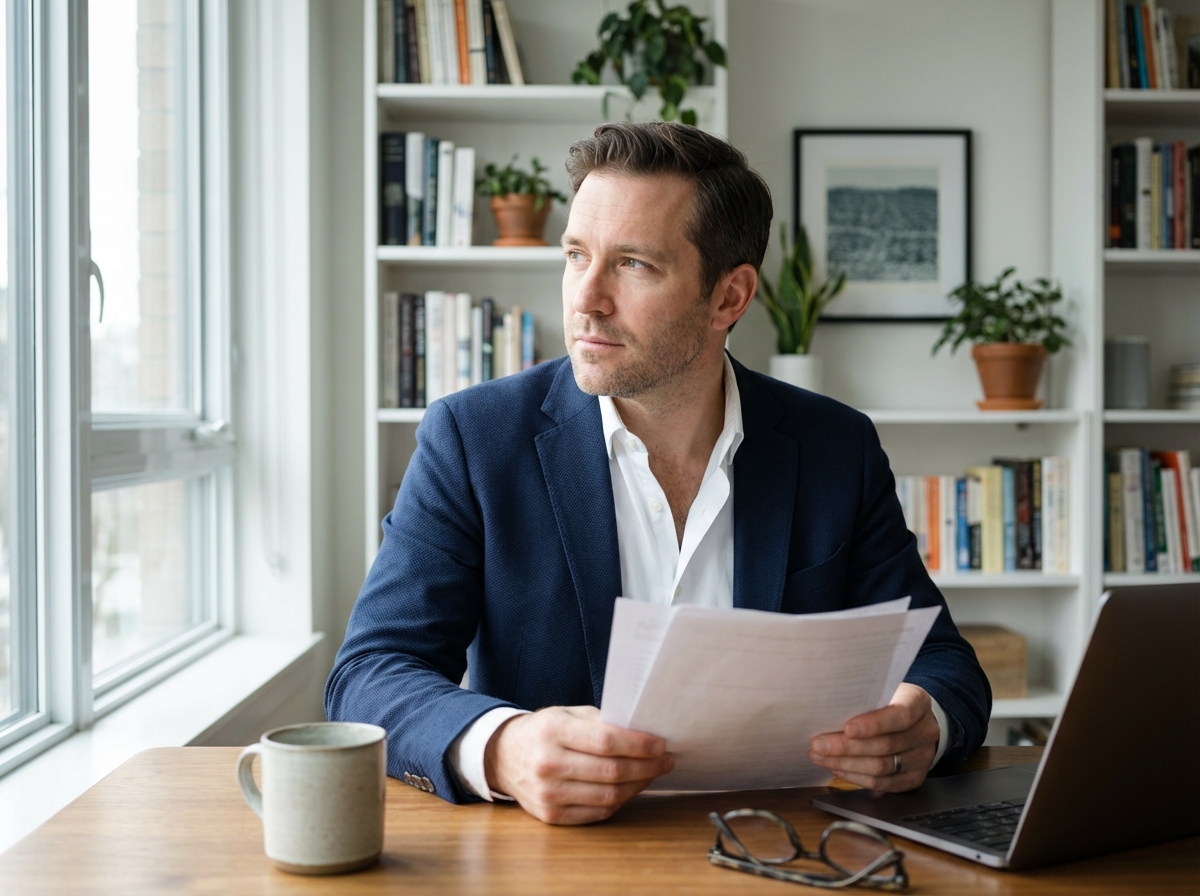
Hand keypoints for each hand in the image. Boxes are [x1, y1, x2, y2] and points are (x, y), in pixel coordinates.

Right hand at [483, 705, 674, 824]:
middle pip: (611, 771)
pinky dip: (620, 801)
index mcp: (553, 731)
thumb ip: (602, 722)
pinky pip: (597, 813)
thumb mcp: (567, 715)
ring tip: (652, 773)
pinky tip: (630, 789)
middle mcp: (548, 764)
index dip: (639, 745)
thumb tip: (643, 734)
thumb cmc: (544, 731)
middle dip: (647, 767)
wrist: (504, 757)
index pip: (606, 741)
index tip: (660, 744)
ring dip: (638, 785)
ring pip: (608, 796)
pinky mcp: (551, 816)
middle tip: (665, 760)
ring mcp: (548, 794)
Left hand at [808, 683, 939, 791]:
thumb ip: (862, 698)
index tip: (847, 728)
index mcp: (919, 702)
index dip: (874, 724)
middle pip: (886, 745)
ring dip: (846, 764)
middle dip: (847, 747)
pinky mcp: (914, 778)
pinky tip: (837, 768)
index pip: (900, 715)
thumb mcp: (880, 690)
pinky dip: (856, 777)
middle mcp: (926, 731)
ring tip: (820, 757)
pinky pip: (883, 784)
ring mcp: (922, 757)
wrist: (912, 720)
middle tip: (819, 745)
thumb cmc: (887, 701)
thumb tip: (825, 710)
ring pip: (882, 767)